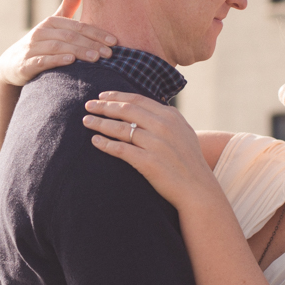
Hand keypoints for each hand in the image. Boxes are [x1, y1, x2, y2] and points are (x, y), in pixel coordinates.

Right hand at [0, 0, 116, 87]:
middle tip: (110, 53)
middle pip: (70, 37)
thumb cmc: (39, 43)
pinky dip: (56, 60)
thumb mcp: (52, 24)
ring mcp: (32, 48)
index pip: (78, 27)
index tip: (114, 41)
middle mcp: (41, 32)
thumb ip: (67, 6)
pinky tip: (70, 62)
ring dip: (78, 52)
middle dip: (91, 44)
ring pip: (58, 48)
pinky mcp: (26, 64)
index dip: (96, 33)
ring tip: (96, 58)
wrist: (11, 64)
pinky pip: (42, 61)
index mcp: (51, 23)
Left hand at [83, 91, 217, 208]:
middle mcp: (163, 126)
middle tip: (88, 105)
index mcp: (171, 116)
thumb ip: (167, 118)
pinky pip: (120, 149)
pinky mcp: (148, 162)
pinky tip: (95, 141)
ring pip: (120, 128)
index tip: (101, 96)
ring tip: (86, 121)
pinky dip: (105, 144)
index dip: (117, 96)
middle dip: (104, 106)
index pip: (138, 100)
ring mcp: (156, 144)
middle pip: (126, 110)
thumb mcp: (184, 132)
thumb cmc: (189, 161)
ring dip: (100, 123)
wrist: (198, 188)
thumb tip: (147, 108)